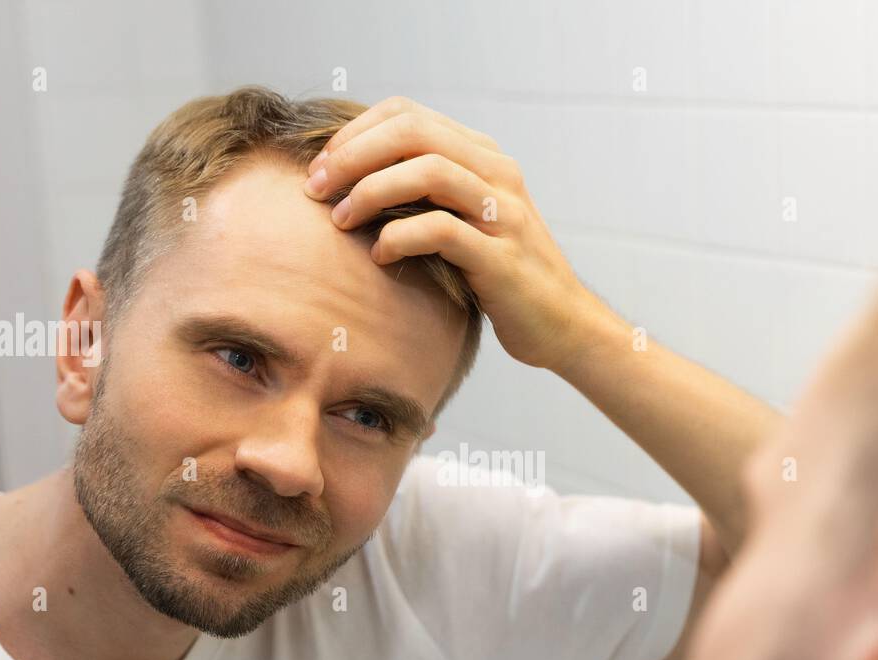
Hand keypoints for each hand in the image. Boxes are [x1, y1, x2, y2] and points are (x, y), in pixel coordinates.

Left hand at [303, 96, 607, 370]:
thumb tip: (354, 181)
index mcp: (484, 158)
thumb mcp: (466, 222)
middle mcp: (497, 175)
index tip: (321, 167)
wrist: (563, 326)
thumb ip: (428, 195)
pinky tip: (379, 256)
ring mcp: (503, 215)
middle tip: (315, 188)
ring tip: (339, 220)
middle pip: (412, 132)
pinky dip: (399, 238)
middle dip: (352, 156)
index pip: (408, 114)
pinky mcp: (502, 259)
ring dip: (370, 191)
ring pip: (427, 172)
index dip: (355, 133)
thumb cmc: (501, 278)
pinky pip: (441, 231)